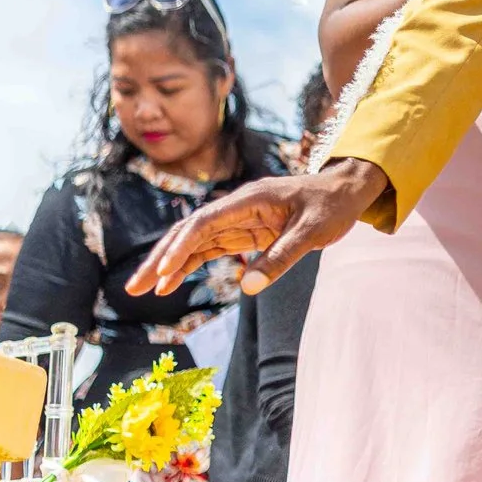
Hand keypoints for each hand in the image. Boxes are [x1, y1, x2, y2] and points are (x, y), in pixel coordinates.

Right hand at [126, 159, 386, 297]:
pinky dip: (189, 264)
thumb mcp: (313, 232)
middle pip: (190, 231)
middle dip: (161, 258)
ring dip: (168, 264)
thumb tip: (247, 287)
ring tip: (142, 290)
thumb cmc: (332, 206)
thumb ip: (282, 257)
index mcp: (251, 199)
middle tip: (135, 286)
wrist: (347, 191)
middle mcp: (237, 207)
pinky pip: (210, 248)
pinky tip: (170, 283)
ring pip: (194, 241)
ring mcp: (238, 220)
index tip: (165, 269)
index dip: (182, 245)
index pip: (206, 221)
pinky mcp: (244, 233)